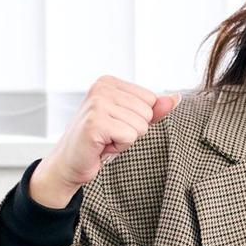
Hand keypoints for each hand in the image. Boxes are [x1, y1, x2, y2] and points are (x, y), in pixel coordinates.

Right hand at [30, 76, 179, 206]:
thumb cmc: (99, 141)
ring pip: (140, 126)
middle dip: (132, 131)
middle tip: (109, 135)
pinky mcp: (95, 123)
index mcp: (108, 82)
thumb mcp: (129, 121)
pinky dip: (119, 147)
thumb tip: (176, 98)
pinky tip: (101, 146)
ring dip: (125, 140)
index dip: (138, 119)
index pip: (150, 99)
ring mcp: (97, 104)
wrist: (69, 163)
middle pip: (147, 112)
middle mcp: (101, 88)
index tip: (115, 125)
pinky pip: (130, 136)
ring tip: (105, 140)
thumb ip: (153, 109)